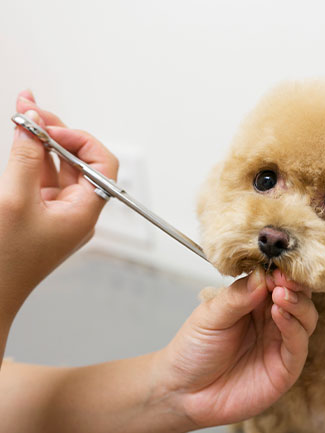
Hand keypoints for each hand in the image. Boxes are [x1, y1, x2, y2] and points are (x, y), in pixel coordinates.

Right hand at [0, 92, 117, 325]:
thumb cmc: (5, 262)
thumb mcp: (14, 201)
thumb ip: (24, 160)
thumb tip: (31, 126)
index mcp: (84, 211)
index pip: (102, 165)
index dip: (80, 140)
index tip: (49, 127)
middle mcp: (77, 211)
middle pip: (78, 161)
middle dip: (55, 132)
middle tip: (30, 107)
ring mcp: (58, 212)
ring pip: (57, 168)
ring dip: (41, 141)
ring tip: (23, 113)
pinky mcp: (40, 214)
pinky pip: (41, 180)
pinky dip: (31, 159)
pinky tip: (22, 140)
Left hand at [157, 267, 317, 429]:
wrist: (182, 391)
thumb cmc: (194, 350)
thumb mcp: (210, 315)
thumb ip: (237, 296)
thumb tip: (261, 274)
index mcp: (255, 301)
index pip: (278, 279)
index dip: (280, 270)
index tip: (276, 264)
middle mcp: (272, 319)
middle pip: (298, 295)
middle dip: (294, 283)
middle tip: (282, 278)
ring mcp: (280, 343)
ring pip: (305, 317)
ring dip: (297, 303)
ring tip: (280, 294)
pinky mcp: (285, 368)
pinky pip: (298, 344)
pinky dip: (294, 327)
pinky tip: (280, 314)